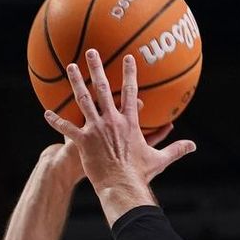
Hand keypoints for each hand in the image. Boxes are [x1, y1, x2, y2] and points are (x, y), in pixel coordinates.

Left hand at [46, 50, 195, 202]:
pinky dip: (56, 121)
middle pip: (101, 88)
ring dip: (75, 82)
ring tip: (69, 67)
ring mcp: (95, 129)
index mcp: (129, 122)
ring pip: (82, 101)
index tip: (128, 59)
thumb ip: (176, 149)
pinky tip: (45, 113)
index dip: (129, 73)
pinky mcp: (83, 142)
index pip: (130, 91)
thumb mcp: (159, 159)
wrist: (122, 187)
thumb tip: (194, 146)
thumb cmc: (140, 175)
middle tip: (90, 52)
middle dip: (96, 68)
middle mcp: (111, 120)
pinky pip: (67, 129)